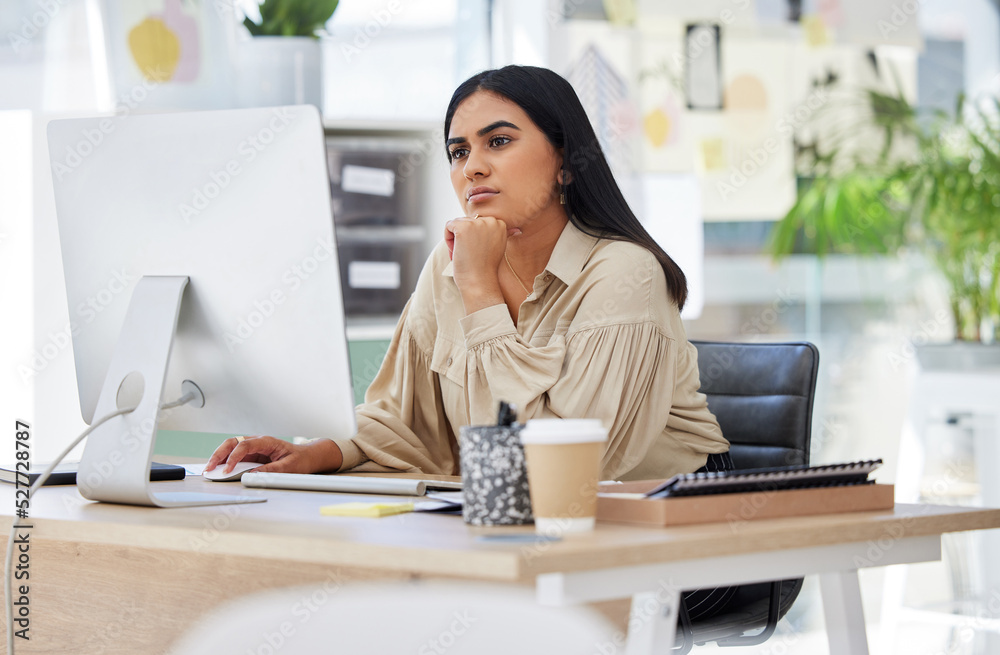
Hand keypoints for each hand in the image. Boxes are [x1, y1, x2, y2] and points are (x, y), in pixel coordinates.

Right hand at [204, 436, 342, 474]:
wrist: (308, 456)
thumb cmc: (300, 459)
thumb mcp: (289, 467)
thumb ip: (272, 471)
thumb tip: (253, 475)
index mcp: (267, 441)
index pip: (245, 445)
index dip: (234, 457)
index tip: (227, 470)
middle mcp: (258, 442)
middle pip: (233, 442)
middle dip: (219, 454)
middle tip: (209, 468)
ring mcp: (254, 447)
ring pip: (231, 447)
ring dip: (219, 457)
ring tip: (209, 469)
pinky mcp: (253, 454)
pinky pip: (236, 455)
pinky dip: (225, 461)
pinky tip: (218, 469)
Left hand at [444, 215, 520, 313]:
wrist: (480, 282)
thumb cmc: (485, 268)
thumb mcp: (497, 248)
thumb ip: (504, 236)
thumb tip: (517, 230)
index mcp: (501, 224)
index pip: (477, 222)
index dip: (474, 237)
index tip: (479, 251)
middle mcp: (491, 221)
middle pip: (466, 221)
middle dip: (464, 238)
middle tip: (470, 255)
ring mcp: (477, 223)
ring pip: (456, 223)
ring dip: (455, 240)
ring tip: (465, 254)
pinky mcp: (463, 227)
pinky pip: (448, 226)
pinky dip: (448, 239)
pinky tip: (457, 251)